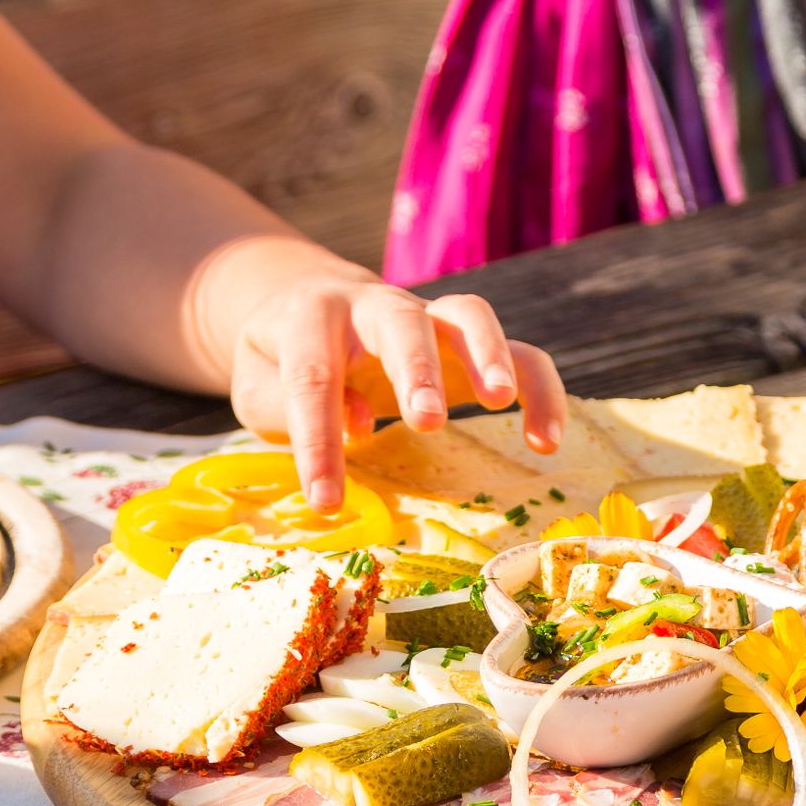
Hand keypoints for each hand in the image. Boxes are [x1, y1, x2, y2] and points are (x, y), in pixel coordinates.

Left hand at [229, 277, 567, 509]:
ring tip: (502, 403)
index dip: (317, 441)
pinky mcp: (468, 342)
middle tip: (428, 422)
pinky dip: (539, 387)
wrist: (307, 304)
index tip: (326, 502)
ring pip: (469, 315)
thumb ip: (286, 405)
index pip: (312, 376)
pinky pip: (516, 352)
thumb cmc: (281, 359)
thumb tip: (356, 425)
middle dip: (416, 369)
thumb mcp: (259, 385)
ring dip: (489, 354)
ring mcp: (428, 318)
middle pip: (400, 322)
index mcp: (311, 318)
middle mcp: (374, 306)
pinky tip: (545, 440)